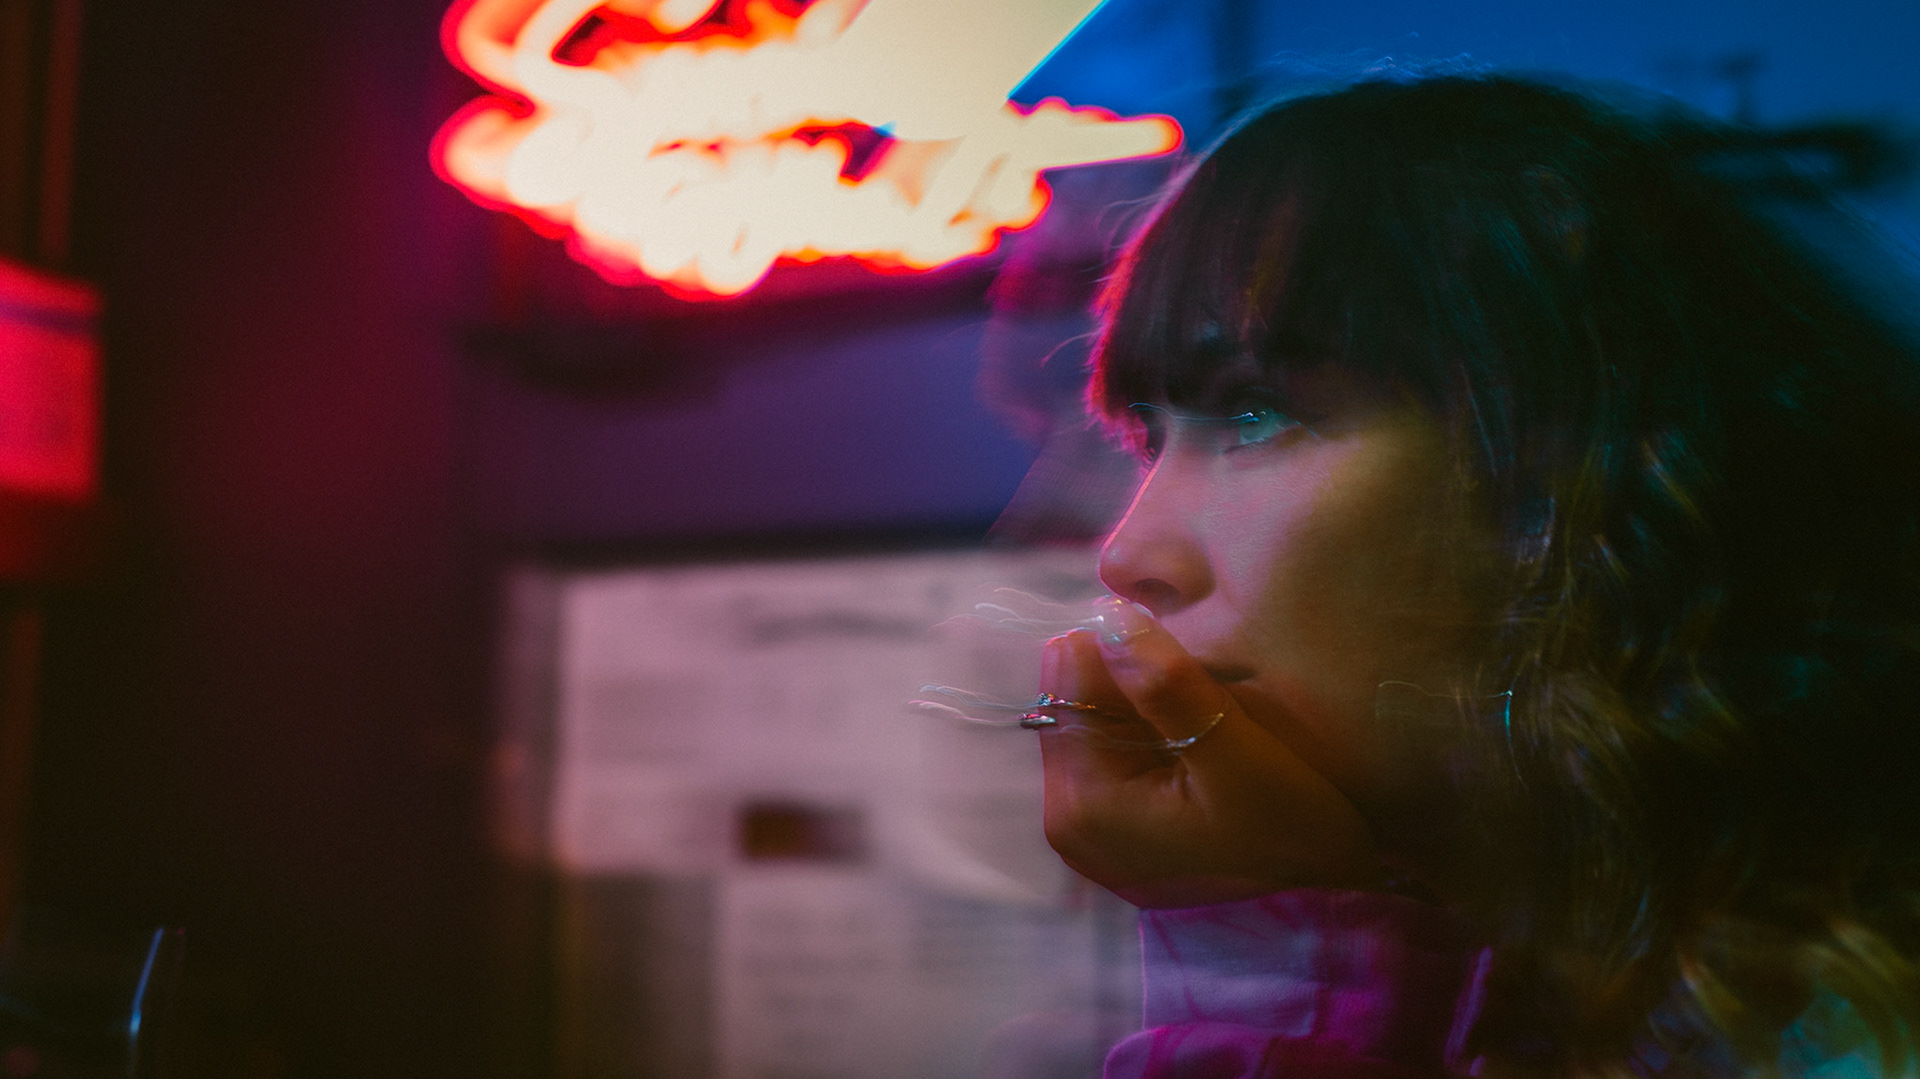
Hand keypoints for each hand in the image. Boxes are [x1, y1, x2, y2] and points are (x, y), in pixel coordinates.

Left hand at [1037, 599, 1382, 907]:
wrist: (1326, 906)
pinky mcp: (1115, 829)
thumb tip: (1109, 617)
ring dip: (1147, 703)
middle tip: (1205, 696)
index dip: (1124, 649)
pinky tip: (1201, 747)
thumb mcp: (1239, 756)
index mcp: (1083, 801)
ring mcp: (1088, 828)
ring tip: (1210, 724)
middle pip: (1077, 698)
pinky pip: (1119, 749)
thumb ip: (1170, 686)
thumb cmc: (1290, 835)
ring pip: (1100, 718)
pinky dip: (1155, 732)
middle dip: (1134, 680)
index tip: (1184, 657)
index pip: (1069, 678)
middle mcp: (1067, 817)